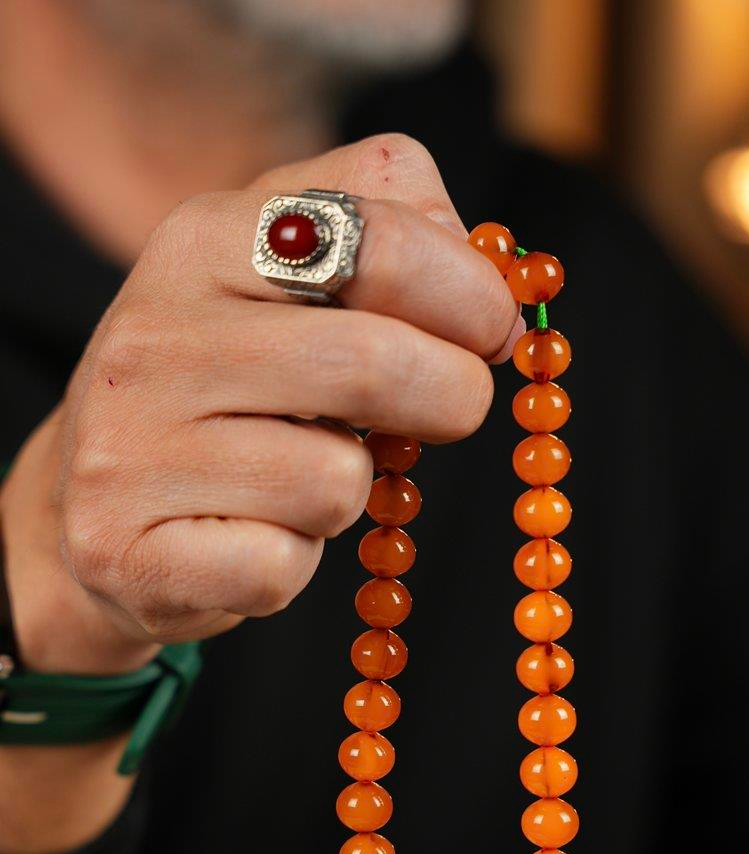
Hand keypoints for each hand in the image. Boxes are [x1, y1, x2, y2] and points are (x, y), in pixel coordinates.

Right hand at [1, 135, 520, 674]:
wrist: (97, 501)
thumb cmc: (234, 384)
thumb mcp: (293, 275)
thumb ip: (394, 230)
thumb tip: (494, 284)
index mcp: (204, 239)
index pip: (376, 240)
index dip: (469, 295)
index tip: (493, 333)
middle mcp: (154, 336)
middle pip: (370, 363)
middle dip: (449, 397)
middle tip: (451, 410)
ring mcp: (132, 451)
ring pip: (335, 480)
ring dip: (353, 492)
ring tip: (298, 475)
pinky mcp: (134, 555)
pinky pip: (284, 569)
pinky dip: (296, 565)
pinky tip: (256, 535)